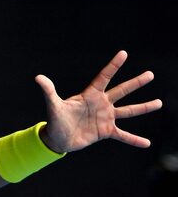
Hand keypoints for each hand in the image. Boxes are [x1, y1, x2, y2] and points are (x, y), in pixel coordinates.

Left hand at [36, 50, 162, 152]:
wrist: (57, 138)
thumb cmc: (55, 120)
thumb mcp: (53, 105)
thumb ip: (48, 91)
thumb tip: (38, 77)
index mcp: (90, 95)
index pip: (104, 77)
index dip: (113, 66)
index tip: (124, 53)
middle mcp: (101, 104)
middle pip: (122, 91)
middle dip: (136, 83)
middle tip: (150, 74)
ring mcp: (105, 117)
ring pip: (128, 111)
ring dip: (143, 107)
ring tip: (159, 102)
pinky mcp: (105, 131)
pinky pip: (123, 135)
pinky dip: (134, 139)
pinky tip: (146, 143)